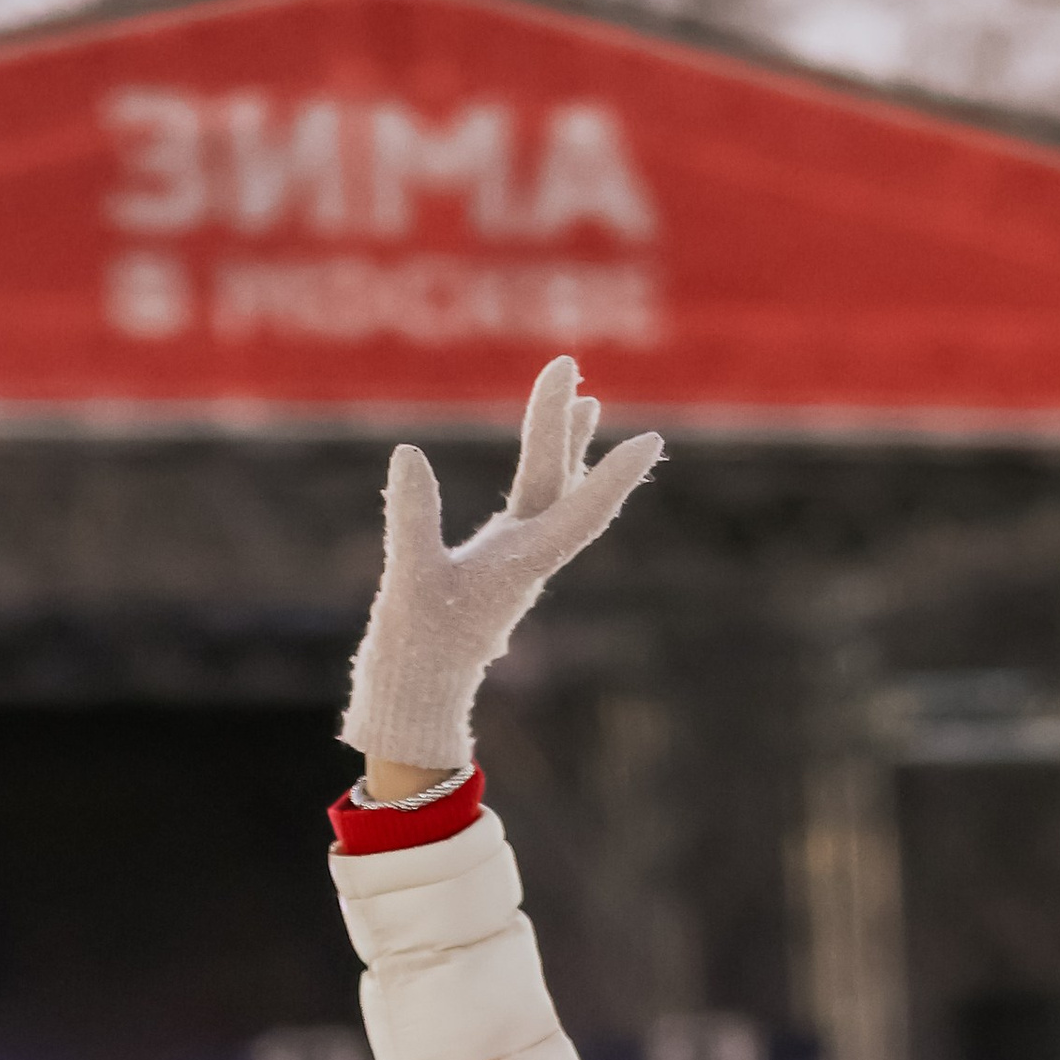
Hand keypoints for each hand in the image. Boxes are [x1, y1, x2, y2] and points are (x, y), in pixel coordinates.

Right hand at [339, 357, 663, 776]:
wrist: (419, 695)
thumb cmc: (418, 647)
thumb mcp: (409, 580)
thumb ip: (411, 519)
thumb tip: (408, 454)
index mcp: (520, 565)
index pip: (576, 511)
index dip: (613, 477)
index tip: (651, 442)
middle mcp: (528, 556)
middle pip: (556, 481)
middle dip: (563, 424)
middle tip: (570, 364)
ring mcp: (515, 556)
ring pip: (550, 490)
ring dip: (565, 443)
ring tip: (589, 398)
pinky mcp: (498, 560)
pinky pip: (533, 505)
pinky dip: (542, 469)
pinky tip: (547, 452)